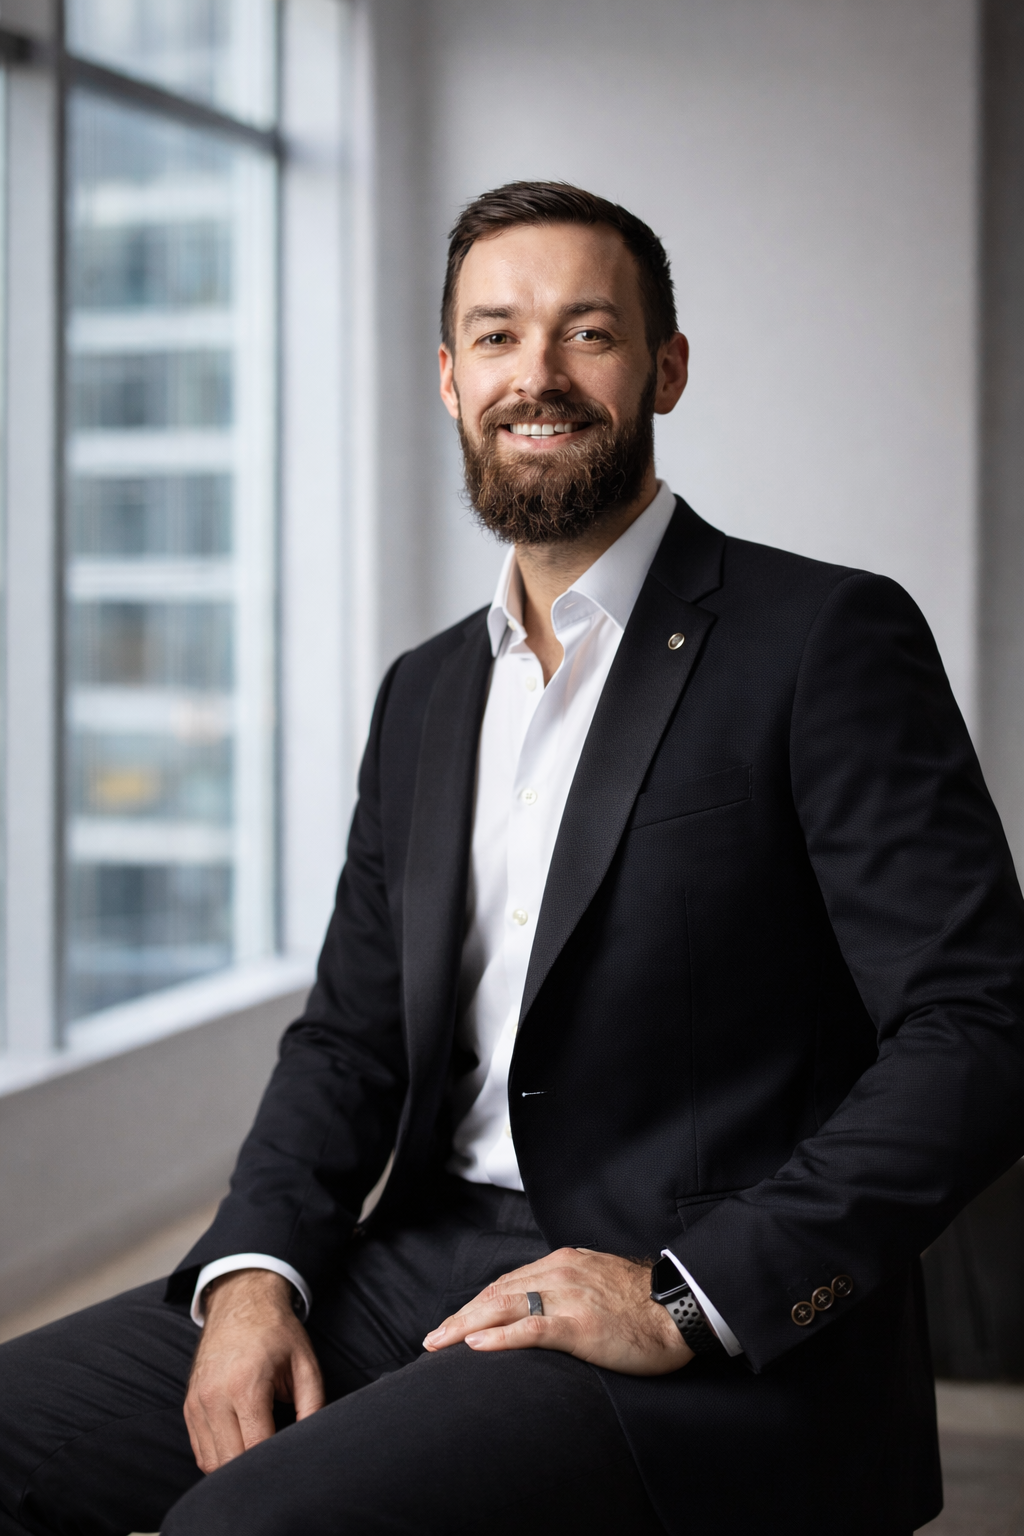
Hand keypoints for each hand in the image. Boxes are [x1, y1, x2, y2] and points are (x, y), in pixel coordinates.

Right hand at [184, 1269, 324, 1472]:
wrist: (241, 1301)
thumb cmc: (276, 1332)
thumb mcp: (305, 1364)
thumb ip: (313, 1406)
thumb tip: (311, 1444)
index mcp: (246, 1386)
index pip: (257, 1449)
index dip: (276, 1463)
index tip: (292, 1464)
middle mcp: (214, 1397)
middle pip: (231, 1463)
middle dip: (256, 1469)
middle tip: (278, 1462)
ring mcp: (197, 1403)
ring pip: (212, 1463)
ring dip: (236, 1467)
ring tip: (260, 1452)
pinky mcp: (189, 1406)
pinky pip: (201, 1451)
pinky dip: (220, 1457)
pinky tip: (242, 1445)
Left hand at [423, 1248, 693, 1374]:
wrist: (682, 1308)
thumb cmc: (645, 1303)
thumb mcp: (599, 1283)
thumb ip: (569, 1288)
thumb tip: (542, 1307)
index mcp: (563, 1263)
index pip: (507, 1283)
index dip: (476, 1305)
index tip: (454, 1324)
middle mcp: (559, 1273)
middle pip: (496, 1294)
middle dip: (460, 1317)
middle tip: (432, 1340)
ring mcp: (568, 1297)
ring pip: (503, 1307)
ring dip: (465, 1326)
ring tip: (440, 1344)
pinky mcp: (580, 1324)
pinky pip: (530, 1328)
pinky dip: (498, 1337)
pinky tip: (476, 1347)